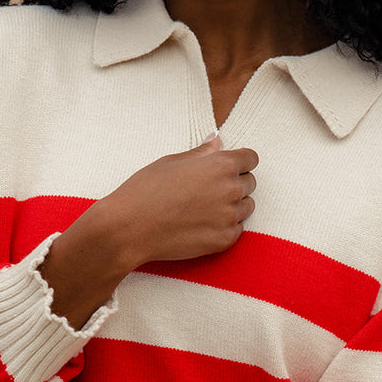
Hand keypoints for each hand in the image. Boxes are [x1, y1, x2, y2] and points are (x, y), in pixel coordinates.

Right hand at [98, 135, 258, 266]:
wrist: (130, 228)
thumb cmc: (145, 191)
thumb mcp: (172, 162)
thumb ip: (201, 153)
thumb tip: (216, 142)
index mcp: (221, 165)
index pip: (251, 158)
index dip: (240, 161)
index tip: (229, 167)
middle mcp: (231, 190)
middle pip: (250, 183)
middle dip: (235, 183)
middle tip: (208, 190)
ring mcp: (230, 217)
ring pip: (246, 208)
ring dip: (233, 206)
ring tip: (204, 208)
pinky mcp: (224, 240)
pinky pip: (237, 230)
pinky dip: (225, 227)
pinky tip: (202, 225)